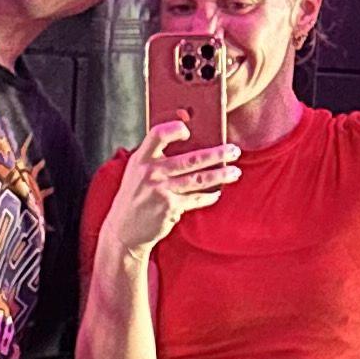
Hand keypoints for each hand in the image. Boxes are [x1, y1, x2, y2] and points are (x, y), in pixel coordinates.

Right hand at [104, 118, 240, 259]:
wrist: (124, 229)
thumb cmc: (136, 195)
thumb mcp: (137, 172)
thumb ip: (156, 158)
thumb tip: (191, 143)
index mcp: (141, 159)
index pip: (157, 135)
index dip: (174, 129)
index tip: (188, 129)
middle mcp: (151, 172)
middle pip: (191, 159)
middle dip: (217, 154)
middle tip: (235, 150)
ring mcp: (161, 190)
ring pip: (199, 179)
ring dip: (221, 175)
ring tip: (235, 172)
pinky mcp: (170, 207)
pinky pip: (196, 199)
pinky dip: (209, 196)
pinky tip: (218, 192)